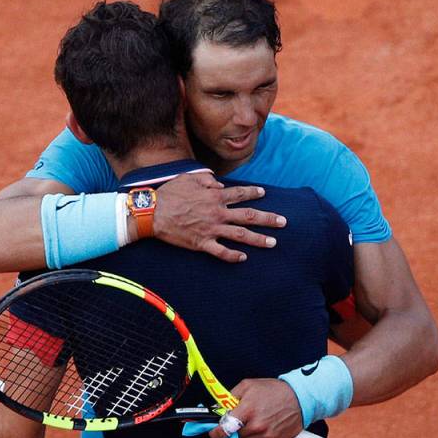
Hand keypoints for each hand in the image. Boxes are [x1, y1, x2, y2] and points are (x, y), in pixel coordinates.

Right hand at [152, 172, 285, 262]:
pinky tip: (244, 259)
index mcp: (215, 197)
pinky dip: (233, 256)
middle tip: (283, 222)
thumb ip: (208, 181)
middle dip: (268, 219)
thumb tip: (221, 185)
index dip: (253, 193)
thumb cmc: (170, 193)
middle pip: (248, 216)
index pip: (240, 194)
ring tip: (273, 243)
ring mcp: (211, 230)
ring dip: (259, 239)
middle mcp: (217, 213)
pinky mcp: (202, 243)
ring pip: (241, 235)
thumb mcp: (189, 178)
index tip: (263, 193)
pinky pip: (221, 252)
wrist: (153, 212)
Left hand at [208, 378, 302, 437]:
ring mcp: (266, 435)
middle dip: (232, 431)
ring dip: (243, 436)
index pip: (225, 428)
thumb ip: (230, 397)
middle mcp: (256, 426)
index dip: (216, 432)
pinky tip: (258, 429)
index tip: (214, 433)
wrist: (299, 398)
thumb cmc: (272, 390)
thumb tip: (217, 409)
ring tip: (249, 424)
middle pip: (234, 437)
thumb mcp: (248, 386)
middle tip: (236, 422)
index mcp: (247, 409)